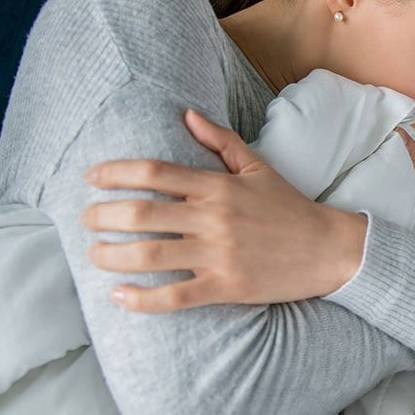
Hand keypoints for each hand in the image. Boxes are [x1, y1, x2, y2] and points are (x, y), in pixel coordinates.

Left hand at [79, 109, 368, 312]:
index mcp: (218, 186)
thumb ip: (220, 141)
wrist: (329, 249)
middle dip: (101, 216)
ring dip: (110, 256)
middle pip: (140, 214)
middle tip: (84, 220)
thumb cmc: (291, 208)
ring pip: (149, 256)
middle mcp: (214, 218)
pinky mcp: (226, 287)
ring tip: (94, 254)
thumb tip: (187, 115)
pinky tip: (119, 296)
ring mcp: (219, 254)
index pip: (154, 173)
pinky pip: (174, 297)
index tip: (90, 178)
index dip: (115, 173)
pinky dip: (141, 299)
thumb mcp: (258, 168)